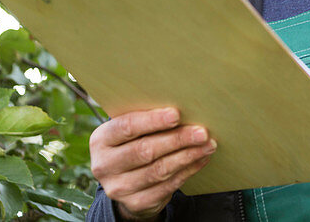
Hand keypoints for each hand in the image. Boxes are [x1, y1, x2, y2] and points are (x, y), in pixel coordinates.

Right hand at [89, 107, 216, 220]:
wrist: (125, 183)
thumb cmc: (133, 144)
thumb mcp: (130, 132)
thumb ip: (145, 119)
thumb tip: (183, 106)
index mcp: (100, 140)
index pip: (126, 127)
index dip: (152, 120)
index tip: (176, 114)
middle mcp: (104, 165)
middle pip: (145, 150)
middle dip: (177, 139)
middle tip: (201, 132)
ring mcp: (118, 188)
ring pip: (159, 170)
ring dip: (187, 156)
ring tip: (208, 145)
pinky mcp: (135, 203)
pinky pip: (166, 186)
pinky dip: (187, 171)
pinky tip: (200, 160)